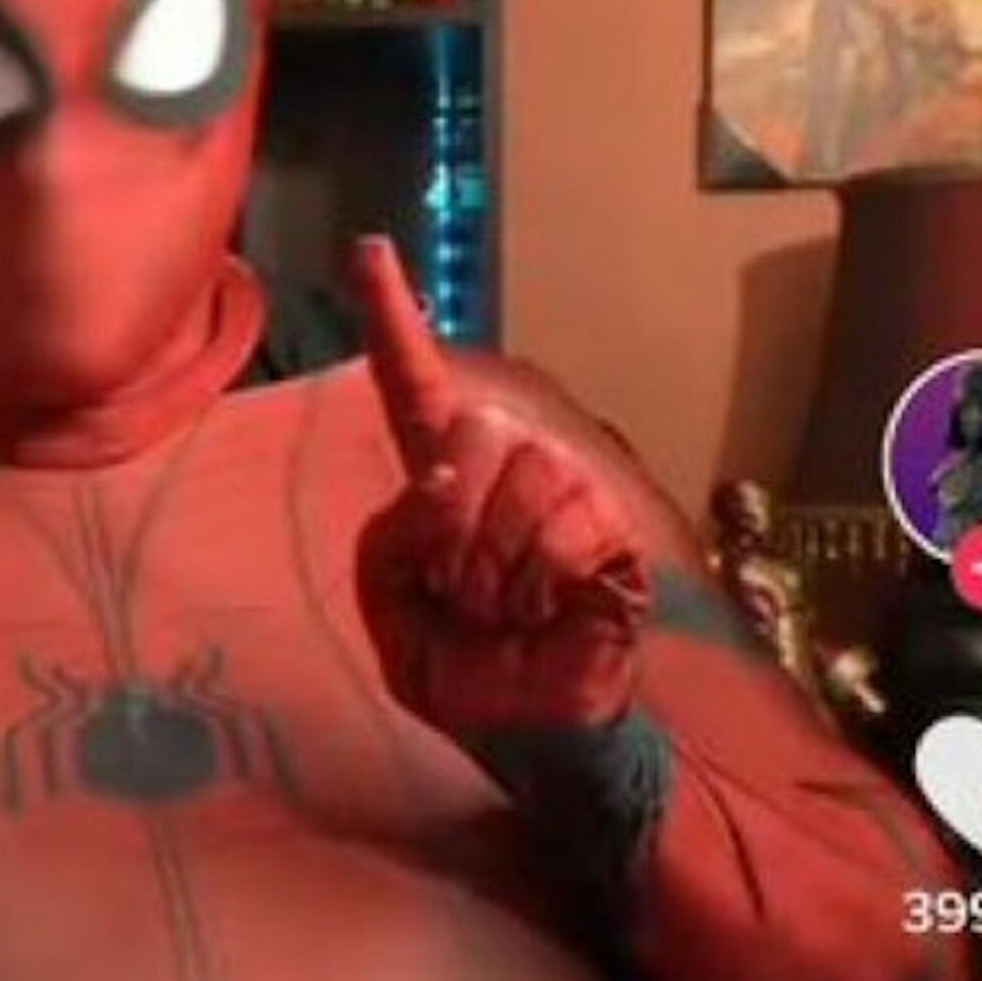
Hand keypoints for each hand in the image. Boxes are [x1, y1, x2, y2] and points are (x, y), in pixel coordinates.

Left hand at [354, 238, 650, 739]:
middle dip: (452, 532)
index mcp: (440, 476)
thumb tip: (443, 480)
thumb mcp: (388, 605)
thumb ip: (390, 537)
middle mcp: (507, 464)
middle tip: (465, 598)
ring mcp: (567, 489)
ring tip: (508, 612)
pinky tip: (548, 612)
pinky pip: (564, 530)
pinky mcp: (612, 530)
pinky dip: (540, 585)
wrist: (523, 732)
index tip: (369, 248)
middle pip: (469, 432)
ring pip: (520, 485)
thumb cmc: (459, 666)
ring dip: (496, 572)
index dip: (390, 316)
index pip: (410, 383)